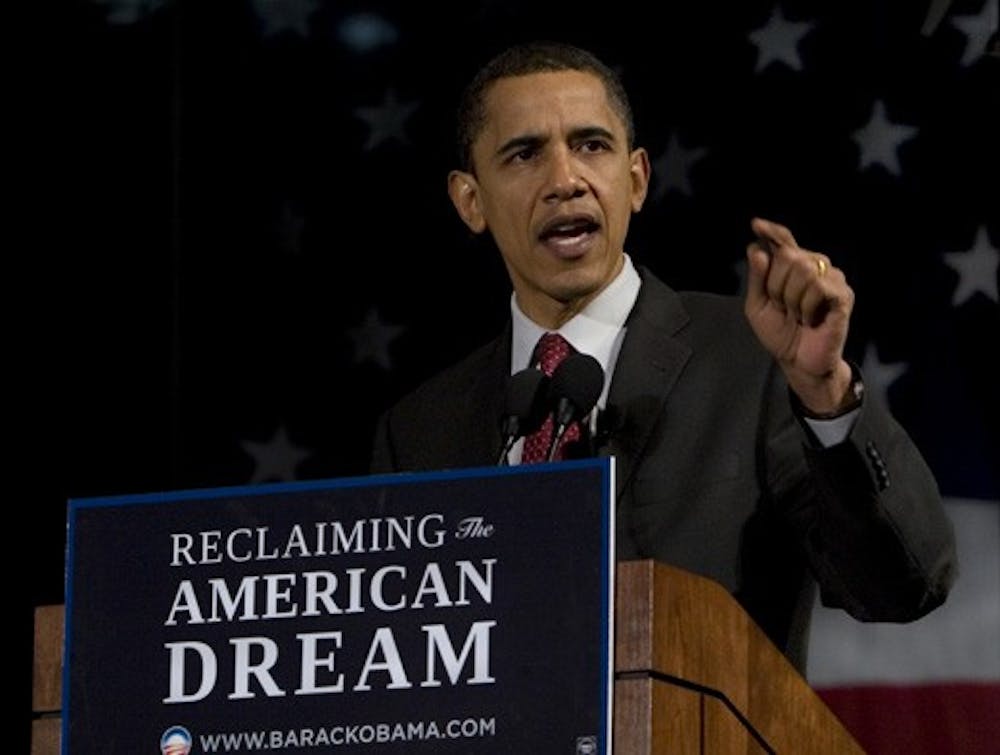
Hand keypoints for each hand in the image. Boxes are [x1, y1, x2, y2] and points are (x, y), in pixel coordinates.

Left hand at [744, 217, 854, 414]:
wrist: (798, 361)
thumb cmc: (780, 333)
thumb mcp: (758, 306)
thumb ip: (756, 278)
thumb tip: (757, 248)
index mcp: (793, 267)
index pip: (784, 240)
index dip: (772, 231)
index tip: (756, 225)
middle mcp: (815, 265)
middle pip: (788, 255)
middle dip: (776, 286)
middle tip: (783, 308)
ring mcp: (832, 278)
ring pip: (804, 269)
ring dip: (791, 299)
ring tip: (797, 315)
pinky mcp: (843, 294)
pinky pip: (819, 286)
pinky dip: (808, 306)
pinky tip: (810, 319)